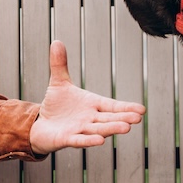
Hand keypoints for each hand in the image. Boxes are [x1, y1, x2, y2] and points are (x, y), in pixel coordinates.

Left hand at [29, 41, 145, 153]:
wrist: (40, 124)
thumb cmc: (55, 106)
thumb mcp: (58, 82)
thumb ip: (59, 64)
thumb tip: (56, 41)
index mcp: (92, 105)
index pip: (112, 107)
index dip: (126, 108)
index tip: (142, 110)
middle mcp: (90, 119)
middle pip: (109, 119)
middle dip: (122, 119)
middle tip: (138, 118)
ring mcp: (79, 130)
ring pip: (98, 130)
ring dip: (111, 129)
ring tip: (126, 128)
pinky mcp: (67, 139)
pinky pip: (79, 140)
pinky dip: (88, 141)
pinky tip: (99, 141)